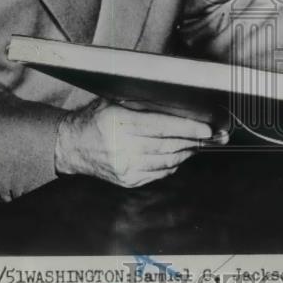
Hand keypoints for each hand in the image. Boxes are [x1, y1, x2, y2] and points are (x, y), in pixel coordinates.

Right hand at [55, 99, 217, 187]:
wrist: (72, 146)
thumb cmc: (95, 119)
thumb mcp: (116, 102)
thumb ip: (145, 104)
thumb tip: (178, 106)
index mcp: (120, 123)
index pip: (162, 126)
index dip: (188, 128)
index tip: (206, 128)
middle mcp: (122, 147)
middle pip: (168, 145)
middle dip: (193, 141)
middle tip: (210, 136)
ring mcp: (125, 167)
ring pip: (167, 161)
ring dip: (186, 152)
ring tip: (197, 144)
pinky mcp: (127, 180)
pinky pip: (159, 173)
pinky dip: (172, 164)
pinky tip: (178, 155)